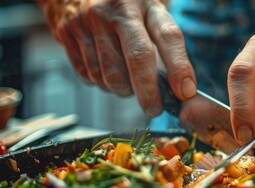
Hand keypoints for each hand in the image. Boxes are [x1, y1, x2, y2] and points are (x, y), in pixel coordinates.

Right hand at [37, 0, 195, 116]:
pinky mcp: (68, 33)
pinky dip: (101, 82)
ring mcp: (89, 21)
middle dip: (148, 92)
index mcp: (144, 3)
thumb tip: (177, 85)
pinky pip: (88, 74)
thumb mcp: (147, 10)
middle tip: (154, 108)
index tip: (186, 92)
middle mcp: (116, 10)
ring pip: (110, 74)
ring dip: (122, 89)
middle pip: (138, 59)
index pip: (168, 37)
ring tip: (127, 84)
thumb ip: (161, 40)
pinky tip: (106, 73)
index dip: (179, 67)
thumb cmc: (122, 3)